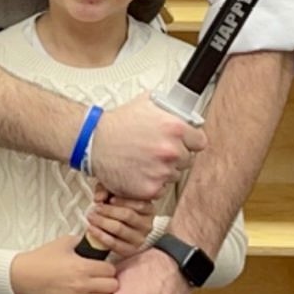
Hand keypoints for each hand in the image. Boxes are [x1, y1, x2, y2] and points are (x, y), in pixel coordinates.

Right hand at [10, 234, 118, 293]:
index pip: (111, 270)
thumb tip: (95, 240)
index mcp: (83, 267)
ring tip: (94, 290)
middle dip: (109, 282)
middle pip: (112, 287)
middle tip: (101, 280)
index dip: (108, 268)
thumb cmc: (40, 260)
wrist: (22, 276)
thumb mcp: (64, 243)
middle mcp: (82, 285)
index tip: (103, 268)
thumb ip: (83, 241)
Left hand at [82, 184, 153, 256]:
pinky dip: (100, 236)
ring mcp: (139, 239)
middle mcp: (147, 225)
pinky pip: (114, 244)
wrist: (116, 229)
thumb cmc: (117, 207)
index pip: (139, 204)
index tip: (109, 199)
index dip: (123, 201)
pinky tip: (91, 229)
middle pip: (128, 216)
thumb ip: (106, 190)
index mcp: (149, 209)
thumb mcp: (114, 193)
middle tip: (96, 208)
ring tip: (91, 217)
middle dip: (109, 211)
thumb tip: (99, 198)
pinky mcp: (130, 250)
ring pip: (119, 229)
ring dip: (102, 222)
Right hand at [86, 92, 206, 201]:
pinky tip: (140, 173)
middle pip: (187, 160)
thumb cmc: (116, 124)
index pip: (200, 142)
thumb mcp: (146, 103)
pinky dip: (152, 185)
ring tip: (145, 162)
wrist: (93, 142)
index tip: (184, 144)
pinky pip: (161, 190)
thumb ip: (168, 108)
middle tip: (158, 152)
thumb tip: (181, 107)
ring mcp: (161, 171)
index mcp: (175, 128)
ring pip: (174, 176)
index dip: (190, 142)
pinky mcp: (150, 189)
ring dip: (163, 171)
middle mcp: (171, 151)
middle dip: (175, 157)